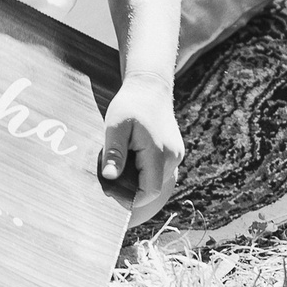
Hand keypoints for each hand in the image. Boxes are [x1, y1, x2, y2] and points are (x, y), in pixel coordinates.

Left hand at [97, 76, 183, 218]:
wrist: (150, 88)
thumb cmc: (130, 104)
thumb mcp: (115, 126)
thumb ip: (114, 152)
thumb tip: (110, 178)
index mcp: (159, 152)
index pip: (151, 191)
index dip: (132, 199)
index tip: (111, 193)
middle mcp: (173, 156)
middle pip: (152, 187)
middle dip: (131, 188)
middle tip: (109, 176)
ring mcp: (176, 155)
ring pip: (155, 179)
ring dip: (137, 178)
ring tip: (120, 162)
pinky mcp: (174, 152)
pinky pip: (158, 170)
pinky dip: (143, 170)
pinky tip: (130, 156)